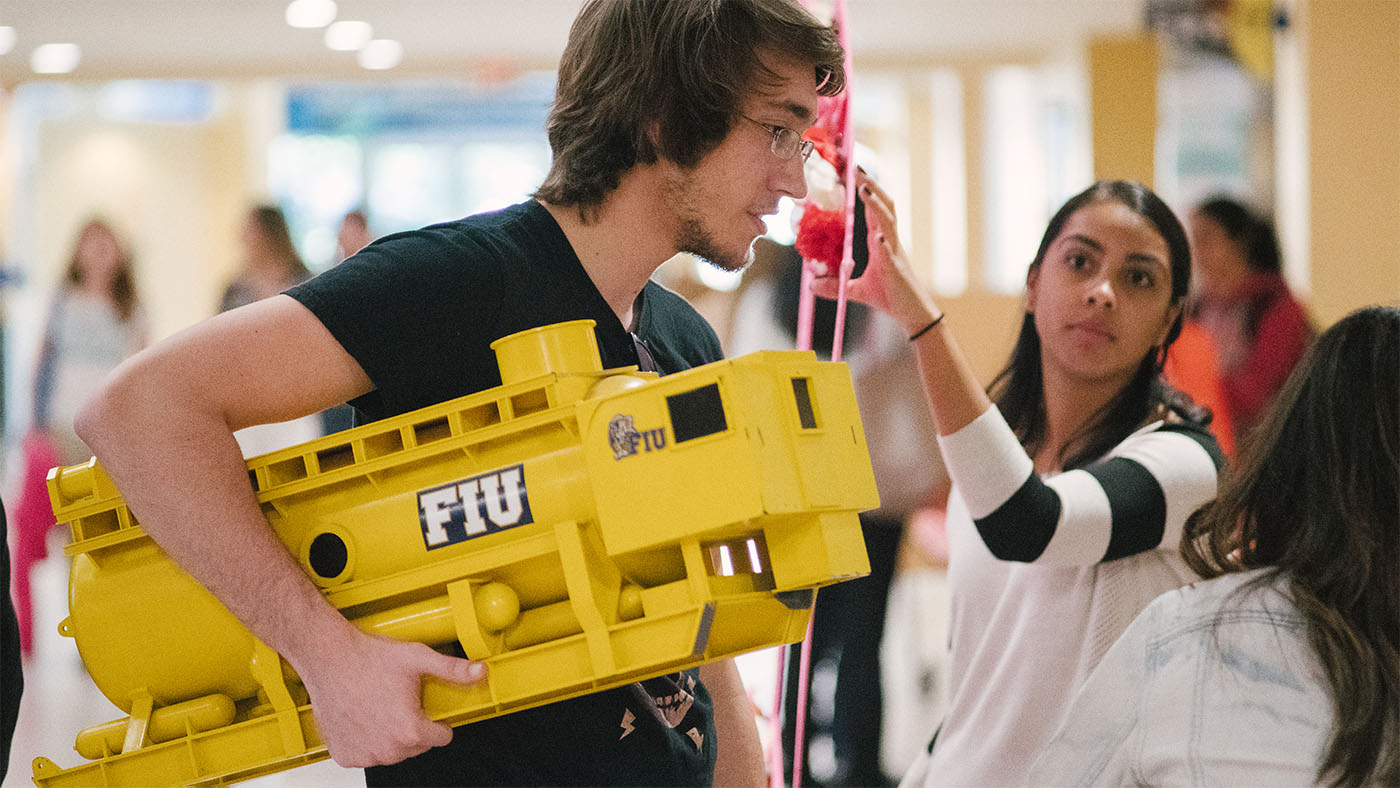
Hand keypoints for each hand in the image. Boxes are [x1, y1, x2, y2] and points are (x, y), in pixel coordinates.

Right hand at [297, 630, 485, 767]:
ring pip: (392, 751)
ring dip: (391, 735)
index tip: (427, 707)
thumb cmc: (368, 658)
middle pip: (417, 746)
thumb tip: (481, 672)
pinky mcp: (345, 756)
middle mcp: (388, 750)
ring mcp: (365, 755)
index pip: (442, 738)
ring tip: (381, 706)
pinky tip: (363, 717)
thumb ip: (454, 669)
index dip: (438, 720)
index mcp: (410, 731)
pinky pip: (367, 754)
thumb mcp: (418, 659)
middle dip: (414, 726)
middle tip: (401, 700)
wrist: (328, 658)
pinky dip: (367, 740)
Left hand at [810, 170, 940, 333]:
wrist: (911, 313)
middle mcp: (890, 241)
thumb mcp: (855, 290)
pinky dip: (884, 244)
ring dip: (876, 205)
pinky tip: (878, 239)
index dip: (866, 189)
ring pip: (888, 221)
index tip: (854, 172)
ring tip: (864, 189)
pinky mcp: (896, 270)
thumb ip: (834, 285)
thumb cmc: (890, 297)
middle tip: (858, 168)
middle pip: (884, 205)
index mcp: (881, 240)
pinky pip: (890, 254)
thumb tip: (811, 284)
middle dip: (872, 185)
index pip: (873, 209)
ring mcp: (895, 253)